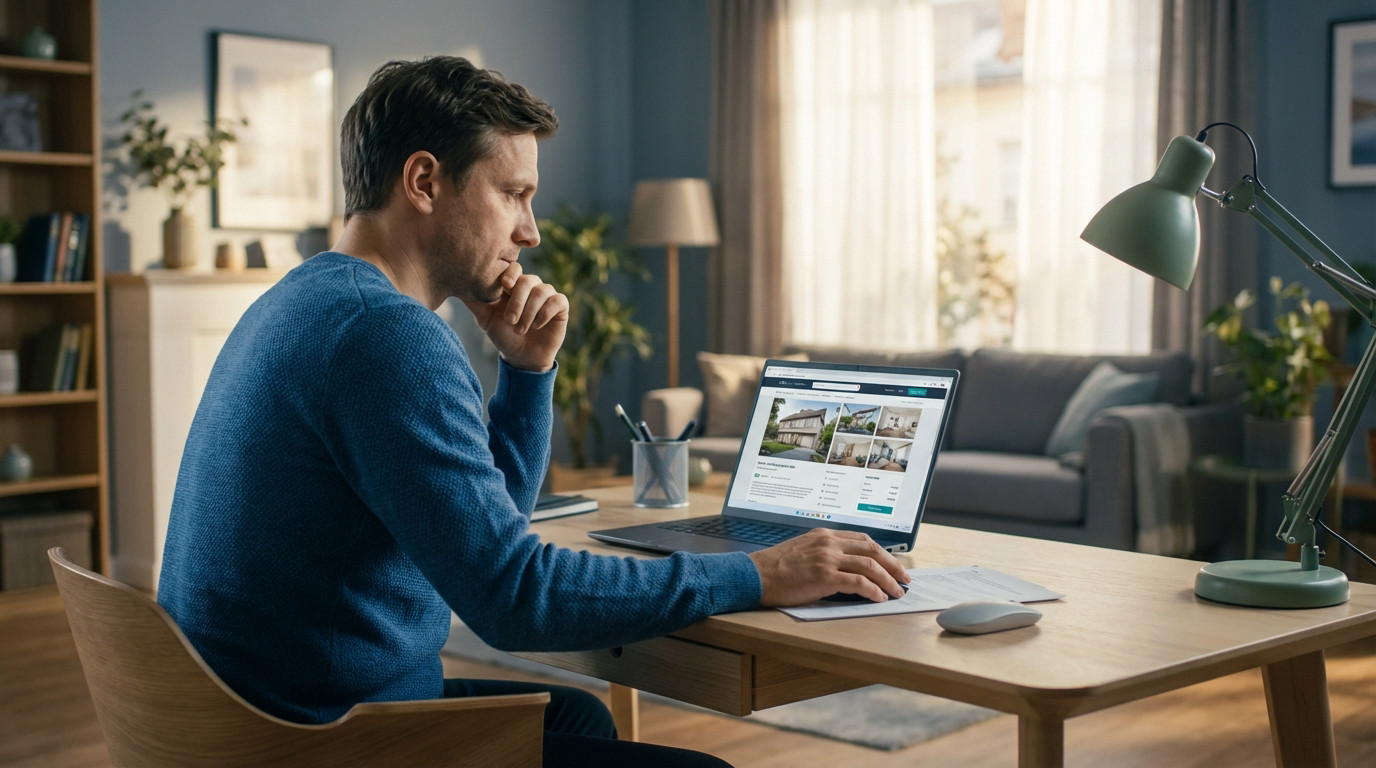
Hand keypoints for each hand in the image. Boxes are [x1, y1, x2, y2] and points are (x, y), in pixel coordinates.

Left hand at [465, 262, 568, 371]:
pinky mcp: (560, 307)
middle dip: (517, 301)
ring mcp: (547, 295)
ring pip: (542, 291)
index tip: (504, 285)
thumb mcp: (485, 319)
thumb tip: (457, 285)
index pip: (514, 268)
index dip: (510, 273)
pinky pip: (556, 300)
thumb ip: (475, 302)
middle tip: (510, 321)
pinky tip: (536, 326)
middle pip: (528, 280)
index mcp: (514, 285)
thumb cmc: (503, 335)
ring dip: (529, 312)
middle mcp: (532, 286)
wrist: (522, 357)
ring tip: (520, 329)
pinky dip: (544, 313)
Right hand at [748, 528, 910, 605]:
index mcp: (824, 535)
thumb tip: (847, 568)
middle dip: (892, 565)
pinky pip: (858, 582)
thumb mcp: (802, 551)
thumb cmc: (775, 568)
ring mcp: (827, 558)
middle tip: (904, 578)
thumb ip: (824, 554)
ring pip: (869, 565)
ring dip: (888, 580)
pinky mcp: (824, 576)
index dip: (882, 553)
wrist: (755, 575)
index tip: (892, 564)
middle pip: (871, 549)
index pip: (862, 539)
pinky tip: (879, 598)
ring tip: (897, 592)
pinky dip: (873, 590)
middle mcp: (828, 543)